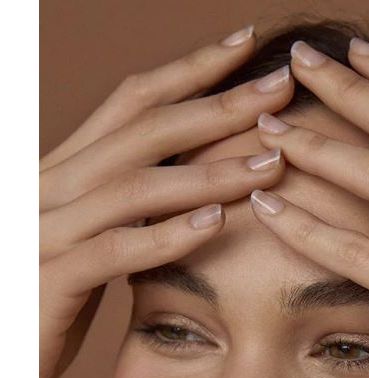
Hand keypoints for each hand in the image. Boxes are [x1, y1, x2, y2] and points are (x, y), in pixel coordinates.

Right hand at [39, 27, 292, 377]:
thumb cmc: (46, 299)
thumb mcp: (88, 240)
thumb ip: (128, 211)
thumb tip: (194, 190)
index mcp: (65, 171)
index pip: (134, 104)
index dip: (191, 70)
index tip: (247, 46)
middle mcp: (51, 185)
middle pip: (144, 129)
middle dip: (218, 104)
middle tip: (281, 88)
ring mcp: (46, 229)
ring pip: (135, 185)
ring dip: (209, 172)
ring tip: (270, 162)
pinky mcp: (48, 280)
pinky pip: (115, 250)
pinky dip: (168, 235)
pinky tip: (216, 224)